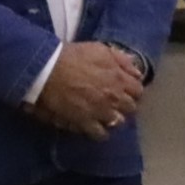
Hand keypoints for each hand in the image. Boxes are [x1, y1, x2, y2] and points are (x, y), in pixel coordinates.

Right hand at [25, 41, 144, 139]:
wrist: (46, 70)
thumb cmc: (72, 56)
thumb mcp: (100, 50)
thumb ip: (121, 60)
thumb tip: (136, 72)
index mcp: (120, 79)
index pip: (138, 90)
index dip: (132, 90)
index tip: (124, 89)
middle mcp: (115, 98)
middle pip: (130, 108)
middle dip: (124, 105)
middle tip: (114, 102)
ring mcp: (101, 112)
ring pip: (118, 122)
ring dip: (113, 118)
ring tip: (104, 115)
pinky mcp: (86, 123)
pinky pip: (100, 134)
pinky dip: (99, 132)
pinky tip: (94, 127)